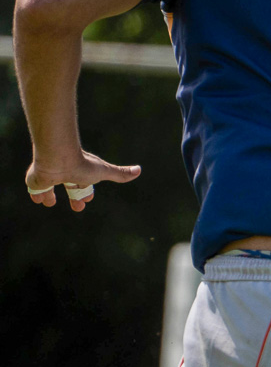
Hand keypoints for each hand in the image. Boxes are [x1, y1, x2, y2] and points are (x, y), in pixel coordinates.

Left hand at [25, 148, 141, 211]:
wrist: (58, 158)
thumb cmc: (82, 165)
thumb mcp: (104, 172)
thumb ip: (119, 174)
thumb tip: (139, 170)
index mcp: (81, 173)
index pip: (85, 183)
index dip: (87, 191)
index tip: (88, 198)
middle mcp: (66, 174)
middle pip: (71, 186)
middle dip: (75, 196)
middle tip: (77, 207)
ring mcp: (51, 177)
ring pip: (51, 187)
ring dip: (50, 195)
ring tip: (49, 202)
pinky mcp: (37, 180)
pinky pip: (35, 189)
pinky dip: (37, 195)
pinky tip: (39, 200)